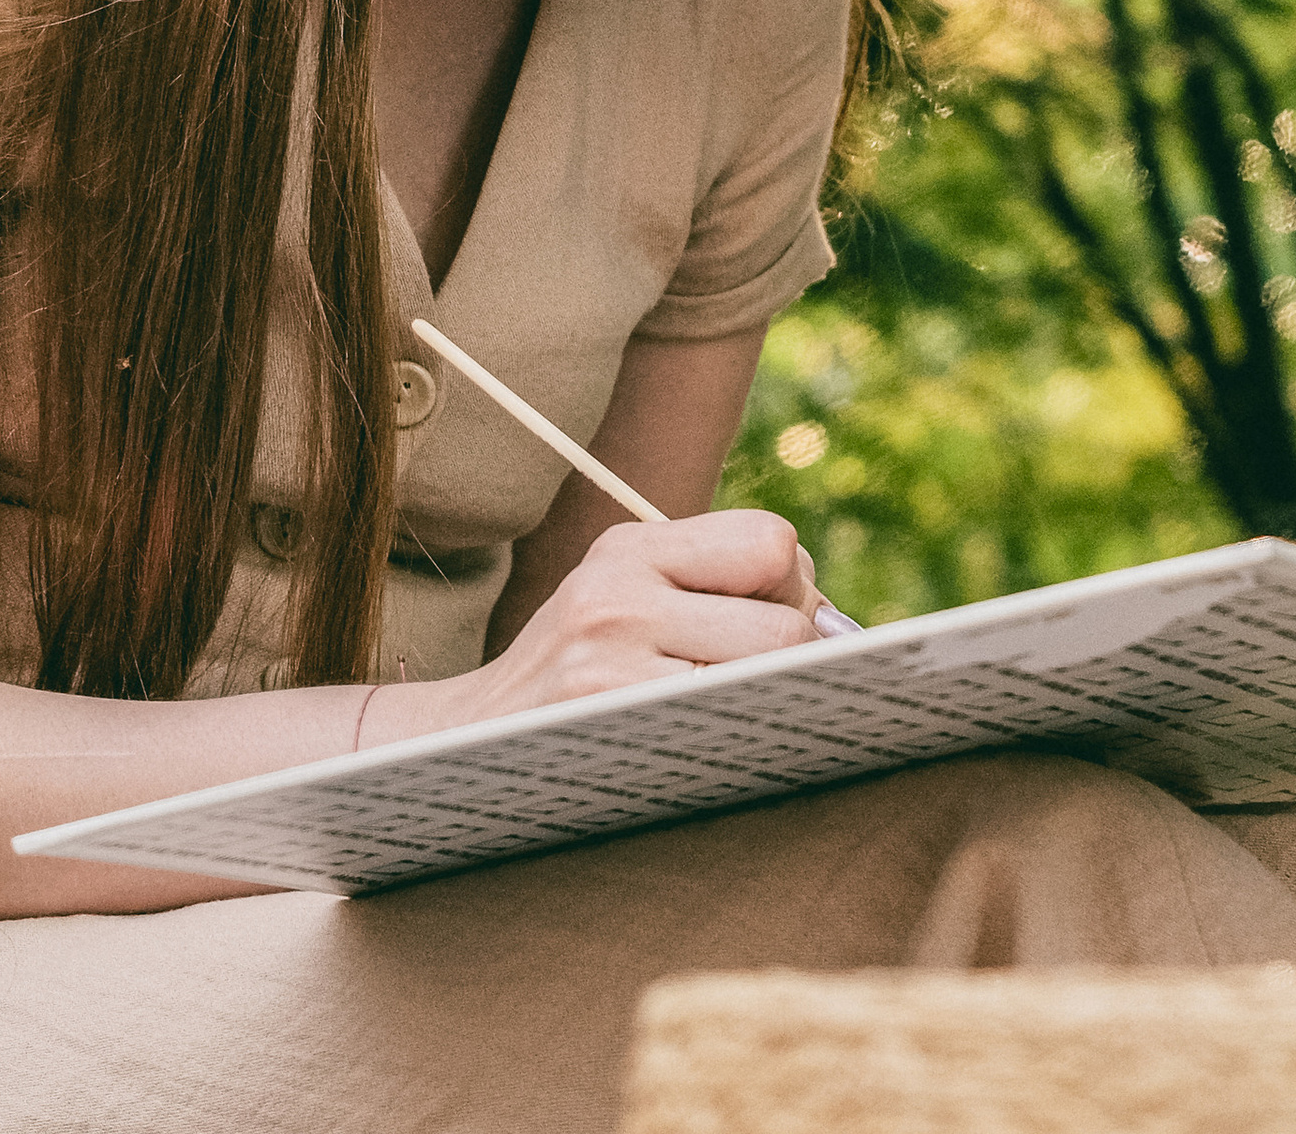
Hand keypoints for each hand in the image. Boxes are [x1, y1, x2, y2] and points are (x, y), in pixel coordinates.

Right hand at [382, 512, 822, 740]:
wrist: (455, 753)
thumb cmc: (572, 681)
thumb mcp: (623, 600)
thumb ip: (713, 589)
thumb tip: (840, 623)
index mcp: (628, 548)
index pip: (772, 541)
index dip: (792, 588)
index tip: (769, 623)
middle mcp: (618, 590)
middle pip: (789, 621)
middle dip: (799, 661)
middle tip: (759, 688)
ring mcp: (610, 662)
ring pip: (770, 676)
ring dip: (775, 706)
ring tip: (734, 719)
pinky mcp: (608, 724)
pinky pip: (729, 731)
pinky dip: (742, 742)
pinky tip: (713, 751)